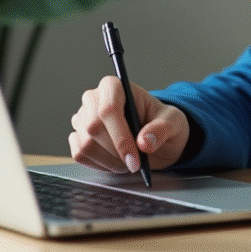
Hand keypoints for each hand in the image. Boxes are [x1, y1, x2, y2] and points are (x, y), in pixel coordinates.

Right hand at [69, 75, 190, 172]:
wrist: (153, 136)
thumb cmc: (162, 123)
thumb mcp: (173, 122)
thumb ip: (162, 129)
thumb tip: (144, 142)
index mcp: (114, 87)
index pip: (108, 108)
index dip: (120, 136)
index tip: (134, 158)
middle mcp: (93, 99)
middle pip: (93, 128)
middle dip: (116, 152)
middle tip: (135, 164)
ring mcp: (82, 118)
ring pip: (85, 144)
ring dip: (109, 160)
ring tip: (128, 162)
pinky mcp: (78, 137)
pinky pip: (79, 155)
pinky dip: (99, 165)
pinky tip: (115, 163)